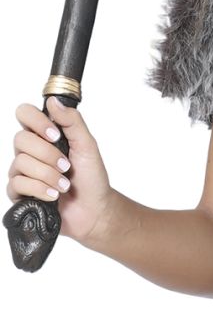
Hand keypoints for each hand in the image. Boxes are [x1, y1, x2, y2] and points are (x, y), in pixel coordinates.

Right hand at [8, 97, 113, 246]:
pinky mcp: (20, 193)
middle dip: (47, 155)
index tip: (55, 135)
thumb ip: (72, 121)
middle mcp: (29, 150)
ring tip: (64, 186)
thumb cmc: (91, 178)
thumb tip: (53, 101)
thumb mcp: (87, 145)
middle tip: (66, 166)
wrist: (94, 211)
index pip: (24, 114)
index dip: (36, 121)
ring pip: (20, 163)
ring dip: (48, 175)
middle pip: (21, 139)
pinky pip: (17, 184)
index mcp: (43, 135)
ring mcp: (23, 171)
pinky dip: (40, 189)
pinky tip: (54, 196)